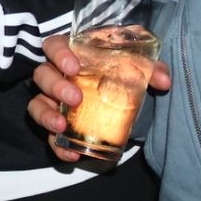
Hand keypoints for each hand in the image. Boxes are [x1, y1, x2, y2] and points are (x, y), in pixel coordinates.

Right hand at [27, 34, 172, 162]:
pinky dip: (57, 145)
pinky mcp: (60, 123)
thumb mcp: (138, 63)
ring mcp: (54, 100)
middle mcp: (58, 74)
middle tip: (76, 99)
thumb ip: (152, 67)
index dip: (58, 54)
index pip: (53, 46)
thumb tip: (163, 81)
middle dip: (56, 87)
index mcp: (72, 53)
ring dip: (46, 115)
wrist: (126, 91)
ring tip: (61, 127)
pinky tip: (71, 154)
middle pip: (42, 75)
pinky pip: (49, 134)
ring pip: (37, 104)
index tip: (73, 67)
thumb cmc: (124, 68)